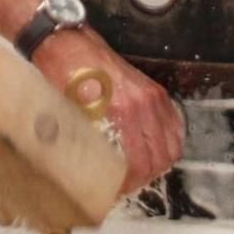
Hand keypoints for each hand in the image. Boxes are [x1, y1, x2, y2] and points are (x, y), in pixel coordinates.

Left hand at [30, 28, 182, 192]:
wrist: (66, 43)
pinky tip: (154, 149)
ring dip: (159, 162)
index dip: (129, 183)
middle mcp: (141, 105)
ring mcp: (150, 96)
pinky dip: (168, 141)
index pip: (138, 163)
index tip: (117, 190)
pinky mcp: (153, 89)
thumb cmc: (61, 76)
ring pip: (171, 144)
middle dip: (144, 177)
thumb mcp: (69, 114)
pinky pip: (173, 124)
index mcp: (119, 112)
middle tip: (128, 184)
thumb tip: (92, 172)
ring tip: (141, 170)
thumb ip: (87, 142)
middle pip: (158, 158)